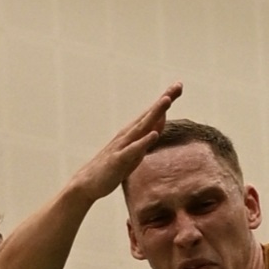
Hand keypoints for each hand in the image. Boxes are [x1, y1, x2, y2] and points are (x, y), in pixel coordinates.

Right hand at [70, 81, 183, 201]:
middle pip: (149, 115)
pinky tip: (153, 135)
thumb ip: (147, 136)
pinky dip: (143, 142)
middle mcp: (128, 134)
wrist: (89, 183)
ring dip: (154, 114)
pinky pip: (132, 150)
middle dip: (164, 100)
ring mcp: (122, 145)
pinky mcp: (118, 160)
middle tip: (177, 85)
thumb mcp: (136, 151)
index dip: (165, 99)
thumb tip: (161, 122)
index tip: (179, 85)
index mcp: (134, 132)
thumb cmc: (115, 166)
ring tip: (167, 101)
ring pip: (141, 127)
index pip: (152, 113)